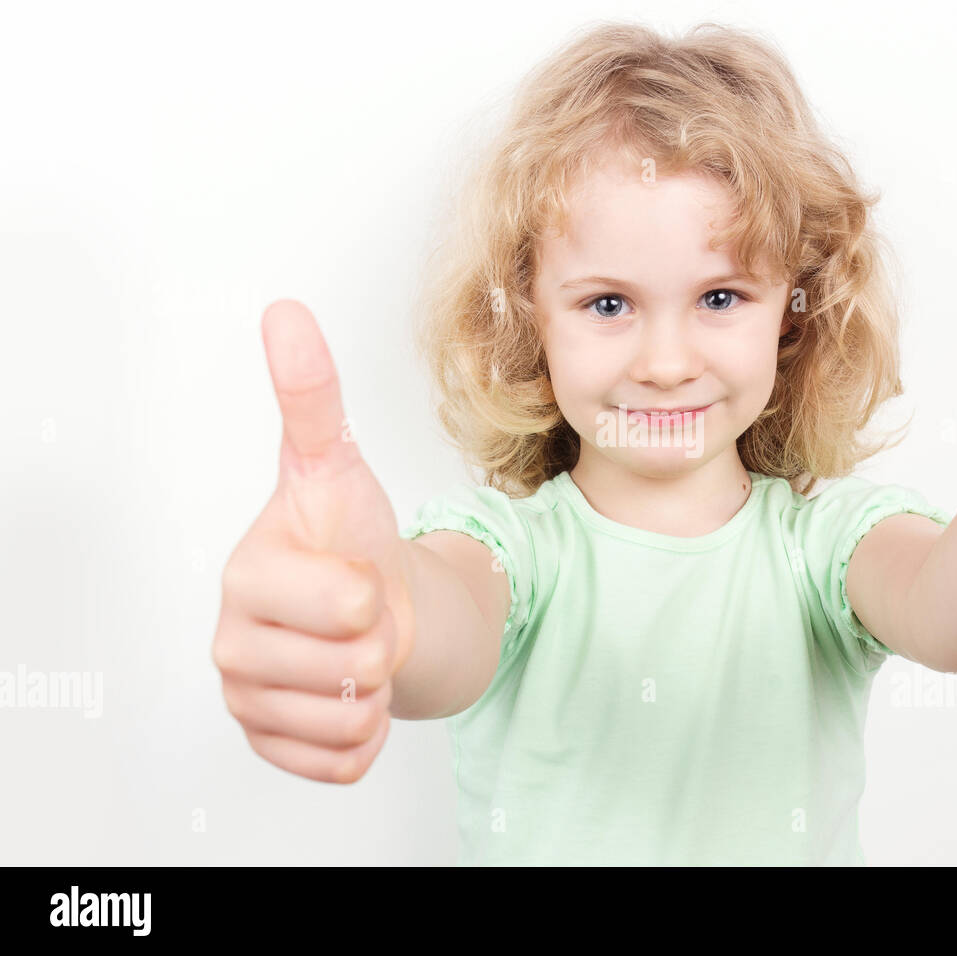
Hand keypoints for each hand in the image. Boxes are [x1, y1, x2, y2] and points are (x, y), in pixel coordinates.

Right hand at [211, 300, 415, 781]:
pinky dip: (364, 736)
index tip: (359, 572)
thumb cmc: (351, 538)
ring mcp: (247, 697)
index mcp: (246, 573)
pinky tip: (352, 696)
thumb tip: (285, 312)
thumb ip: (312, 399)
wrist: (372, 604)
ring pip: (349, 717)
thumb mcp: (338, 464)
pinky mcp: (270, 744)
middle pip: (356, 665)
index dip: (373, 592)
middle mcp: (232, 639)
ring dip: (376, 688)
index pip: (345, 603)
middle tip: (363, 615)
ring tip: (355, 651)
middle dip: (381, 639)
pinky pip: (339, 762)